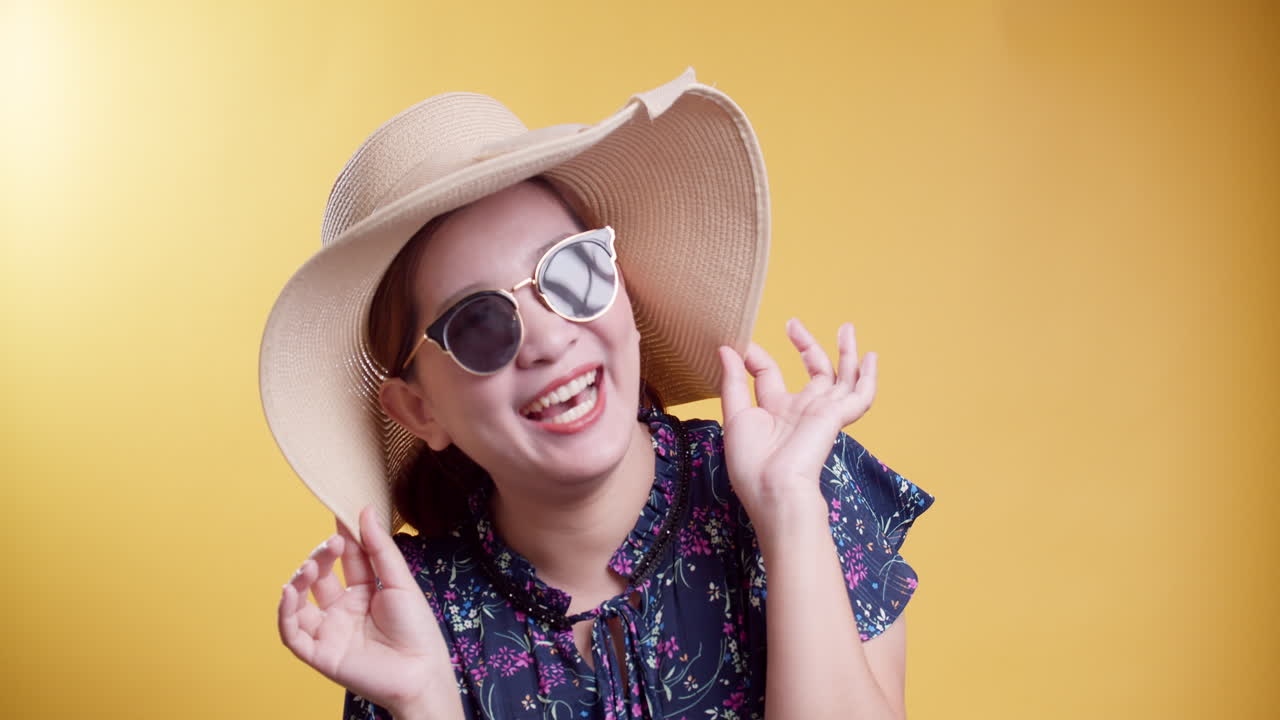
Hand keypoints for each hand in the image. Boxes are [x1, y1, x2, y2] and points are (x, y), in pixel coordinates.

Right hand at [278, 506, 459, 719]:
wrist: (421, 671)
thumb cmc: (417, 629)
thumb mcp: (399, 582)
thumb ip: (380, 548)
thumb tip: (365, 510)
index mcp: (363, 593)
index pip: (345, 560)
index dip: (341, 538)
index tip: (339, 514)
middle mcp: (342, 611)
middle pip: (319, 578)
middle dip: (320, 557)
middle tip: (330, 544)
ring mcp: (329, 632)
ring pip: (299, 604)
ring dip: (297, 581)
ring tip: (310, 567)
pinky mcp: (320, 654)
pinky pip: (292, 634)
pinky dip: (285, 613)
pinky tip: (289, 592)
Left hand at [718, 319, 877, 534]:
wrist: (774, 489)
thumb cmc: (751, 463)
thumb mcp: (736, 415)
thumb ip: (733, 381)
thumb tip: (726, 348)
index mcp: (775, 411)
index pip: (770, 374)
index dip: (756, 357)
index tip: (741, 345)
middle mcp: (801, 409)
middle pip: (812, 371)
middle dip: (806, 345)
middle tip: (793, 324)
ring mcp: (821, 412)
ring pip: (842, 377)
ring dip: (846, 353)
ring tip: (847, 328)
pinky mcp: (836, 416)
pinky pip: (860, 395)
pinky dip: (868, 377)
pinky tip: (871, 357)